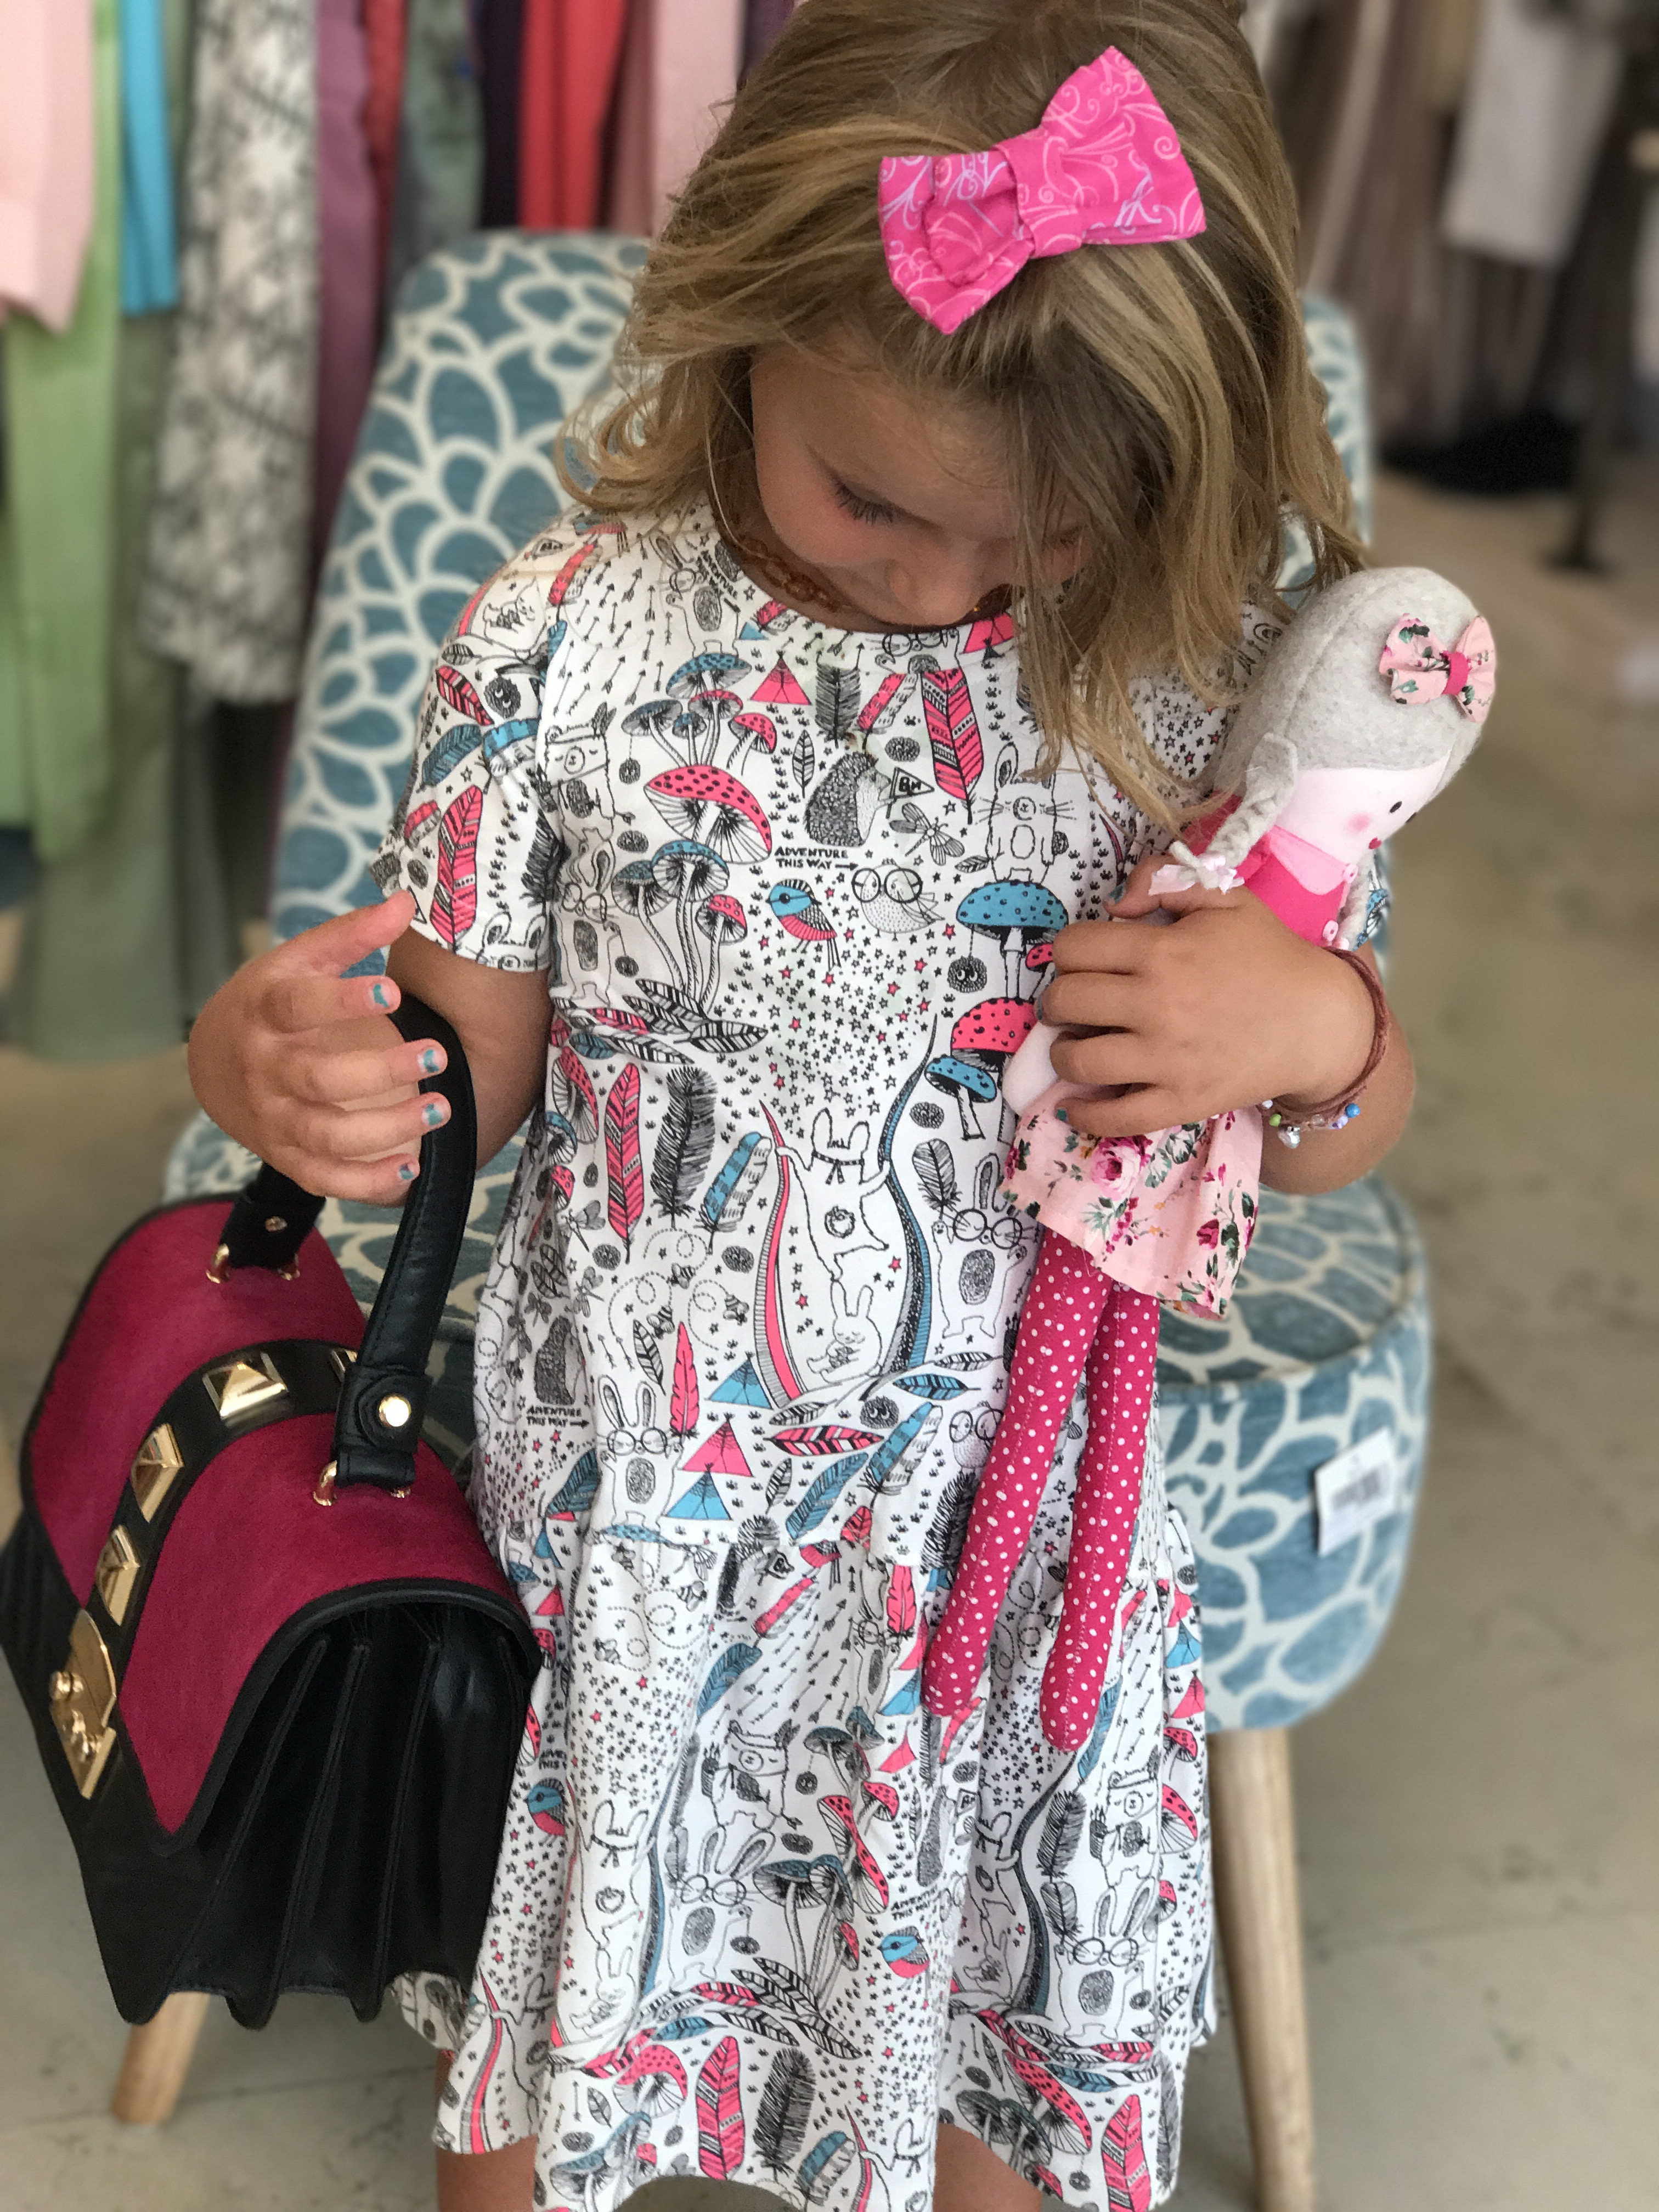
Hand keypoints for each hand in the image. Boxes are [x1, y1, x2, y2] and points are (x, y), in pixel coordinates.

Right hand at [187, 891, 451, 1203]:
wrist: (212, 1063)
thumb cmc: (268, 1004)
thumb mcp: (298, 961)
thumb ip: (350, 935)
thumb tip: (406, 901)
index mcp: (264, 1012)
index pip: (297, 1006)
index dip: (341, 1000)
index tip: (394, 991)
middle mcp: (265, 1070)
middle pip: (318, 1078)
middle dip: (381, 1070)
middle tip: (438, 1054)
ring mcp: (274, 1118)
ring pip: (326, 1134)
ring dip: (385, 1129)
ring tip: (440, 1109)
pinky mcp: (287, 1157)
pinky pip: (325, 1179)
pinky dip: (365, 1183)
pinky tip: (410, 1170)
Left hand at [1039, 855, 1378, 1141]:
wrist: (1319, 1022)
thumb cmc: (1269, 956)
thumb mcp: (1227, 897)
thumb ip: (1168, 878)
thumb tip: (1115, 904)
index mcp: (1162, 951)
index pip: (1074, 948)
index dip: (1070, 950)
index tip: (1085, 960)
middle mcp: (1156, 1005)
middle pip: (1065, 1001)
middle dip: (1058, 1000)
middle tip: (1073, 1003)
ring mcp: (1166, 1059)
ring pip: (1076, 1059)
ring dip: (1063, 1052)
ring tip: (1077, 1044)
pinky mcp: (1180, 1101)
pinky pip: (1113, 1117)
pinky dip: (1083, 1113)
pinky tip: (1073, 1103)